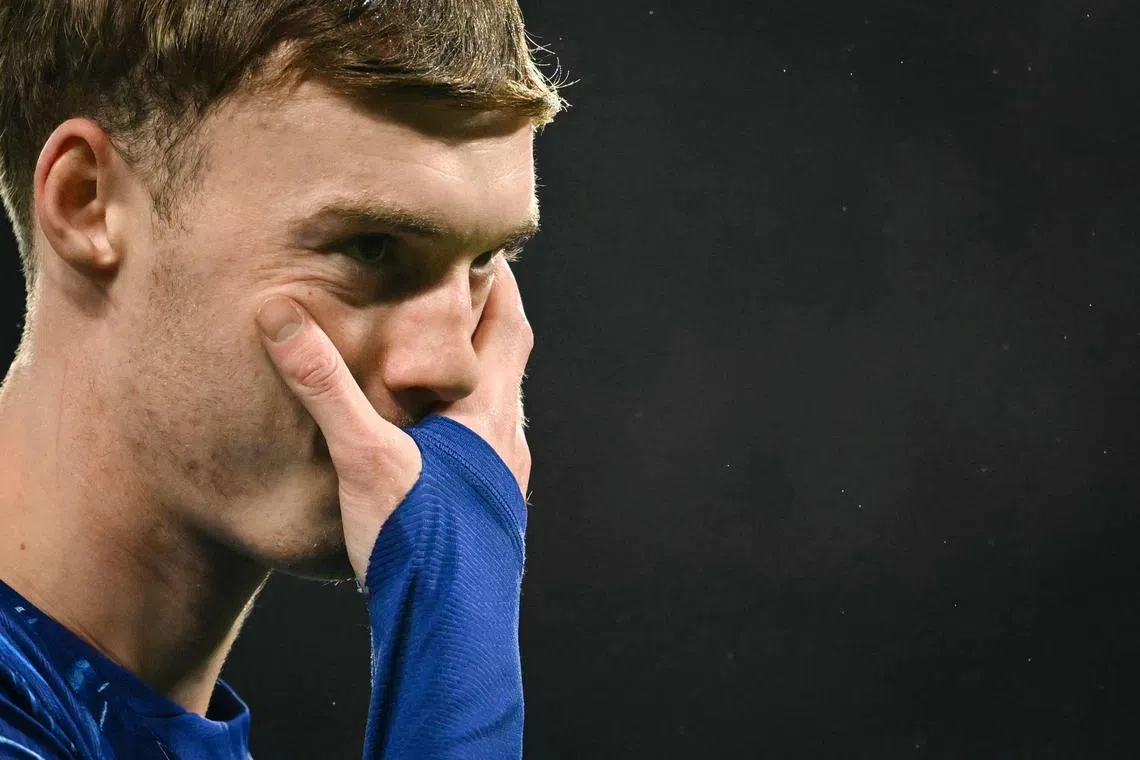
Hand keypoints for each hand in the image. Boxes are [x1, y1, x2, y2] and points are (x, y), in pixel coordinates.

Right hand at [255, 259, 533, 583]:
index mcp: (486, 410)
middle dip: (491, 319)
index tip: (480, 248)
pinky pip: (489, 443)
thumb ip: (323, 387)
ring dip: (481, 370)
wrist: (451, 625)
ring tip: (444, 354)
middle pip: (510, 358)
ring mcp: (505, 476)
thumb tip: (280, 317)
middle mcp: (506, 437)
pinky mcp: (492, 510)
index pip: (507, 324)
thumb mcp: (362, 456)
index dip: (498, 283)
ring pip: (501, 403)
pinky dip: (470, 417)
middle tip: (461, 286)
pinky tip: (440, 437)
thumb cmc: (416, 538)